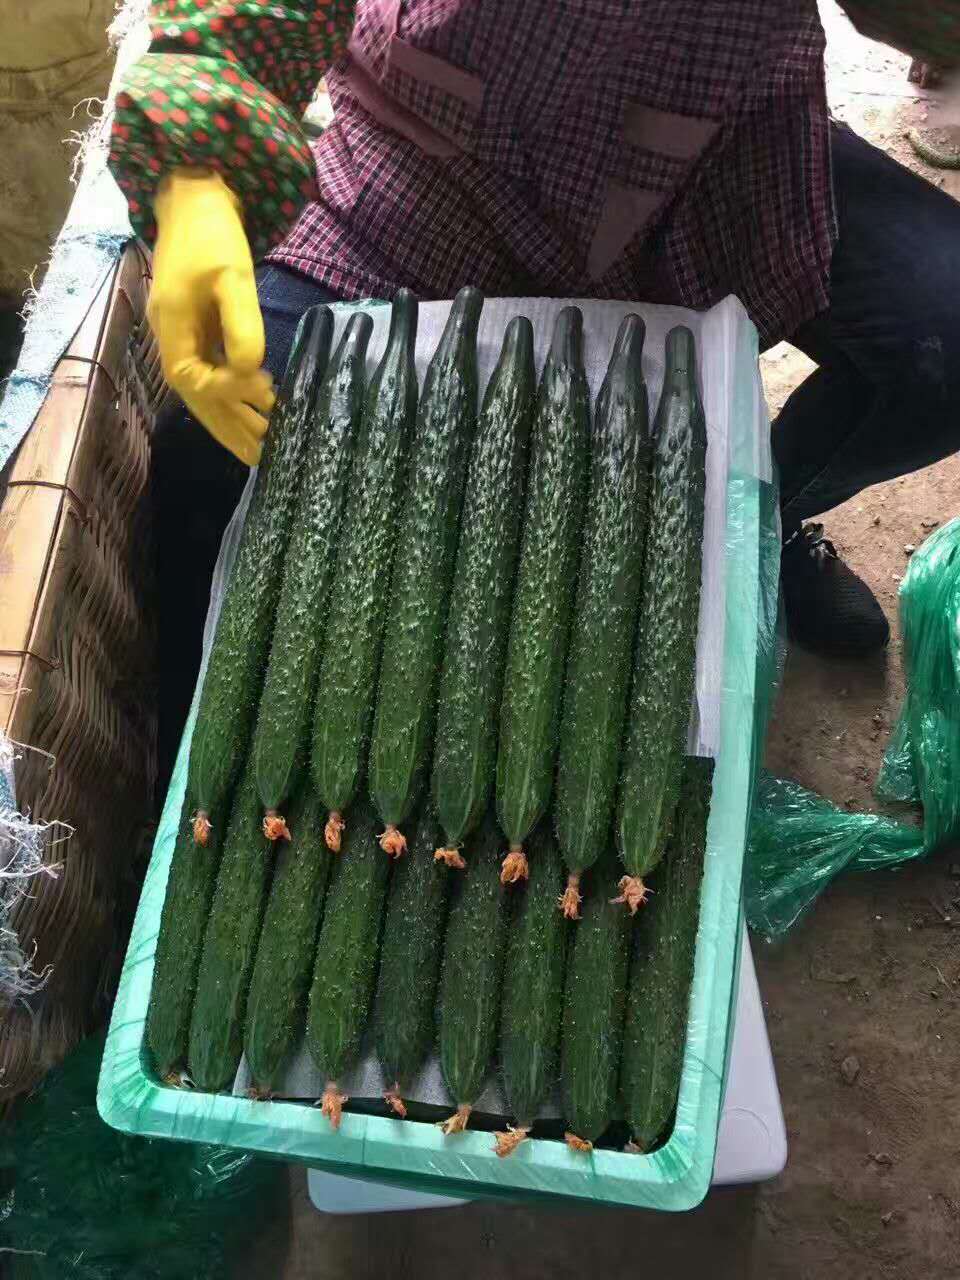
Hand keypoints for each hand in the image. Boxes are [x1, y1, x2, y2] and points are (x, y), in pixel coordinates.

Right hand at [149, 168, 274, 465]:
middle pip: (196, 400)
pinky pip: (210, 373)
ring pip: (203, 391)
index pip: (194, 382)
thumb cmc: (213, 232)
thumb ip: (242, 325)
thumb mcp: (233, 275)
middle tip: (263, 460)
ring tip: (261, 446)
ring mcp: (181, 336)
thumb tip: (252, 371)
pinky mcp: (195, 329)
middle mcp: (172, 339)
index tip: (265, 394)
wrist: (194, 196)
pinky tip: (255, 404)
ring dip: (231, 419)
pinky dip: (231, 394)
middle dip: (229, 430)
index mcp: (173, 329)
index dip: (229, 395)